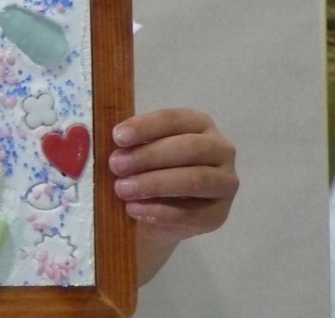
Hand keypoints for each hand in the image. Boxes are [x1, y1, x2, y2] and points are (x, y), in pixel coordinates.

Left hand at [110, 108, 237, 279]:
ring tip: (122, 189)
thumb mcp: (137, 151)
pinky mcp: (219, 216)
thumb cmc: (145, 169)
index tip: (117, 136)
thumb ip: (129, 144)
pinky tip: (134, 209)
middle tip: (115, 165)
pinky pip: (191, 213)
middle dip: (148, 156)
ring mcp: (224, 184)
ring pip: (194, 180)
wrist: (155, 214)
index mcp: (199, 124)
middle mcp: (220, 150)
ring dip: (154, 184)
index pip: (175, 119)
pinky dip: (159, 211)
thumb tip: (109, 142)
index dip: (146, 126)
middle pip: (188, 148)